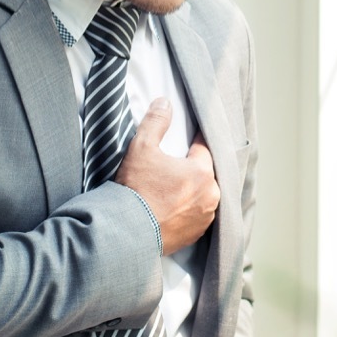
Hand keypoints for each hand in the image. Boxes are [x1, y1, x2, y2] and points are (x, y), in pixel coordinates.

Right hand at [115, 97, 220, 255]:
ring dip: (193, 190)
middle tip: (175, 167)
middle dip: (193, 168)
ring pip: (203, 195)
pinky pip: (197, 215)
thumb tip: (164, 102)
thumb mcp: (142, 147)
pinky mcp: (195, 235)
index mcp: (202, 172)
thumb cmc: (135, 189)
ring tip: (174, 188)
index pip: (203, 148)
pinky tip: (173, 207)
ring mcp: (204, 217)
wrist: (126, 232)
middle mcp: (210, 196)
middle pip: (205, 173)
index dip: (194, 141)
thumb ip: (156, 122)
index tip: (190, 138)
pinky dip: (188, 210)